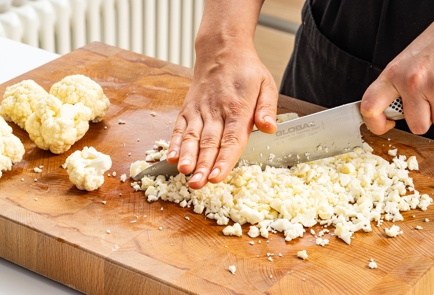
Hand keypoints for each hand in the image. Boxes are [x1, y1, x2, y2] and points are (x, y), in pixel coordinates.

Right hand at [167, 40, 277, 188]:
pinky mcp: (188, 108)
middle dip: (203, 165)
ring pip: (192, 136)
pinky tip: (171, 157)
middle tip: (198, 184)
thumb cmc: (246, 71)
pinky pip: (180, 127)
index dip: (224, 160)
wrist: (221, 50)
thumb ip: (267, 108)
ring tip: (184, 172)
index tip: (216, 177)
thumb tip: (269, 128)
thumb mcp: (266, 84)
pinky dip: (175, 143)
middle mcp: (216, 111)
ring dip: (187, 156)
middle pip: (209, 142)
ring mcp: (200, 110)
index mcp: (238, 108)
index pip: (231, 139)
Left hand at [361, 22, 433, 134]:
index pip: (369, 108)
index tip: (386, 125)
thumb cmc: (432, 45)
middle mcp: (411, 81)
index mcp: (392, 74)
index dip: (376, 124)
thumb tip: (390, 113)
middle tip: (426, 103)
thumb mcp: (404, 64)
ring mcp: (433, 85)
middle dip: (425, 119)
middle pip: (417, 125)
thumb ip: (394, 88)